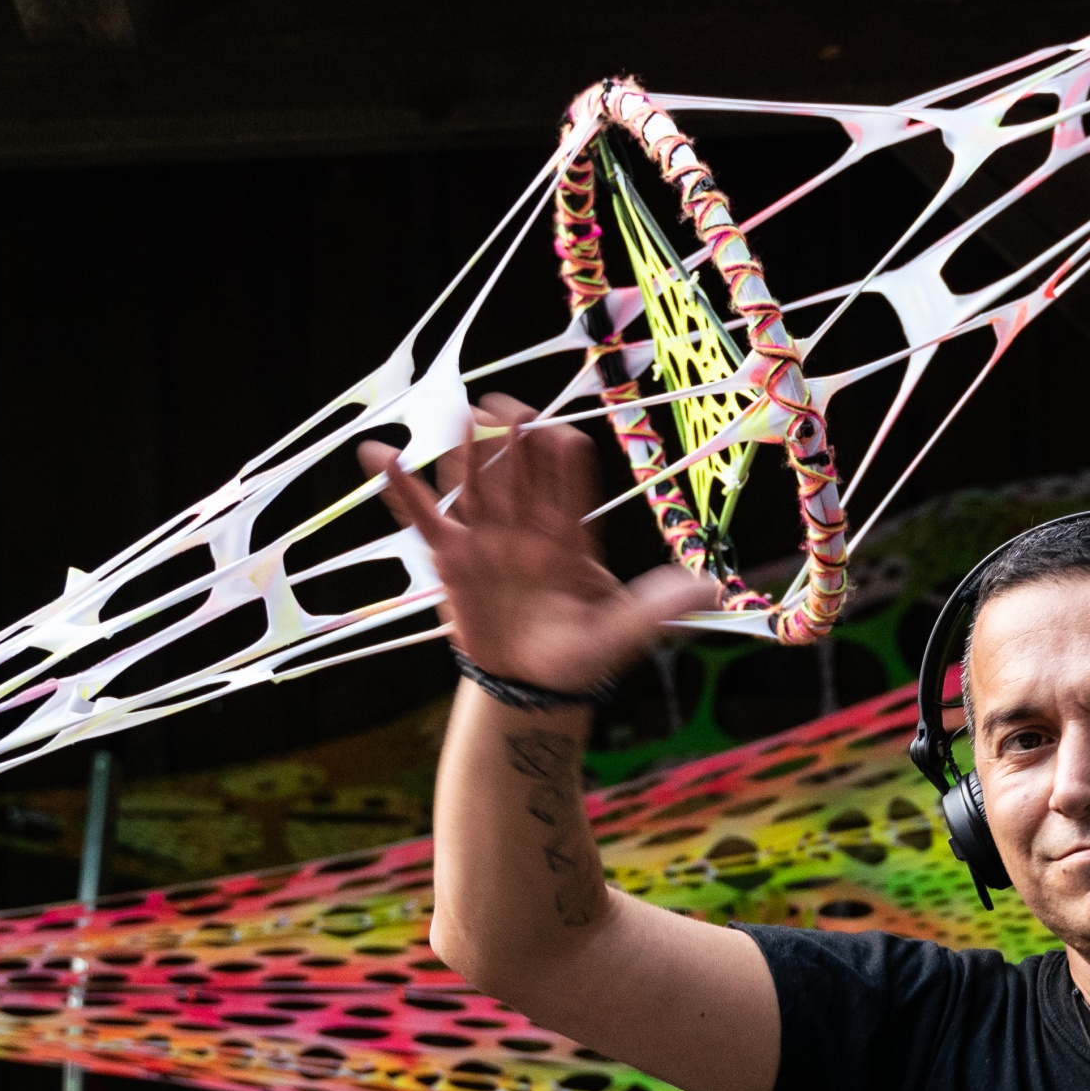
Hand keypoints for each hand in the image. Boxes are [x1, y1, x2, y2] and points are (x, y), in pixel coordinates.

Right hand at [364, 392, 723, 697]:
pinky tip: (379, 455)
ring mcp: (488, 539)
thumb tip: (710, 586)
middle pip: (520, 474)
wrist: (531, 686)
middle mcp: (529, 530)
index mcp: (571, 539)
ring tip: (465, 417)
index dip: (564, 463)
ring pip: (477, 485)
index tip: (562, 438)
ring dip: (471, 453)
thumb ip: (658, 607)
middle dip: (515, 440)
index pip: (569, 488)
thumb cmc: (580, 657)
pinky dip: (401, 488)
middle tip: (507, 404)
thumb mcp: (624, 633)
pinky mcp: (451, 557)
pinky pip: (424, 517)